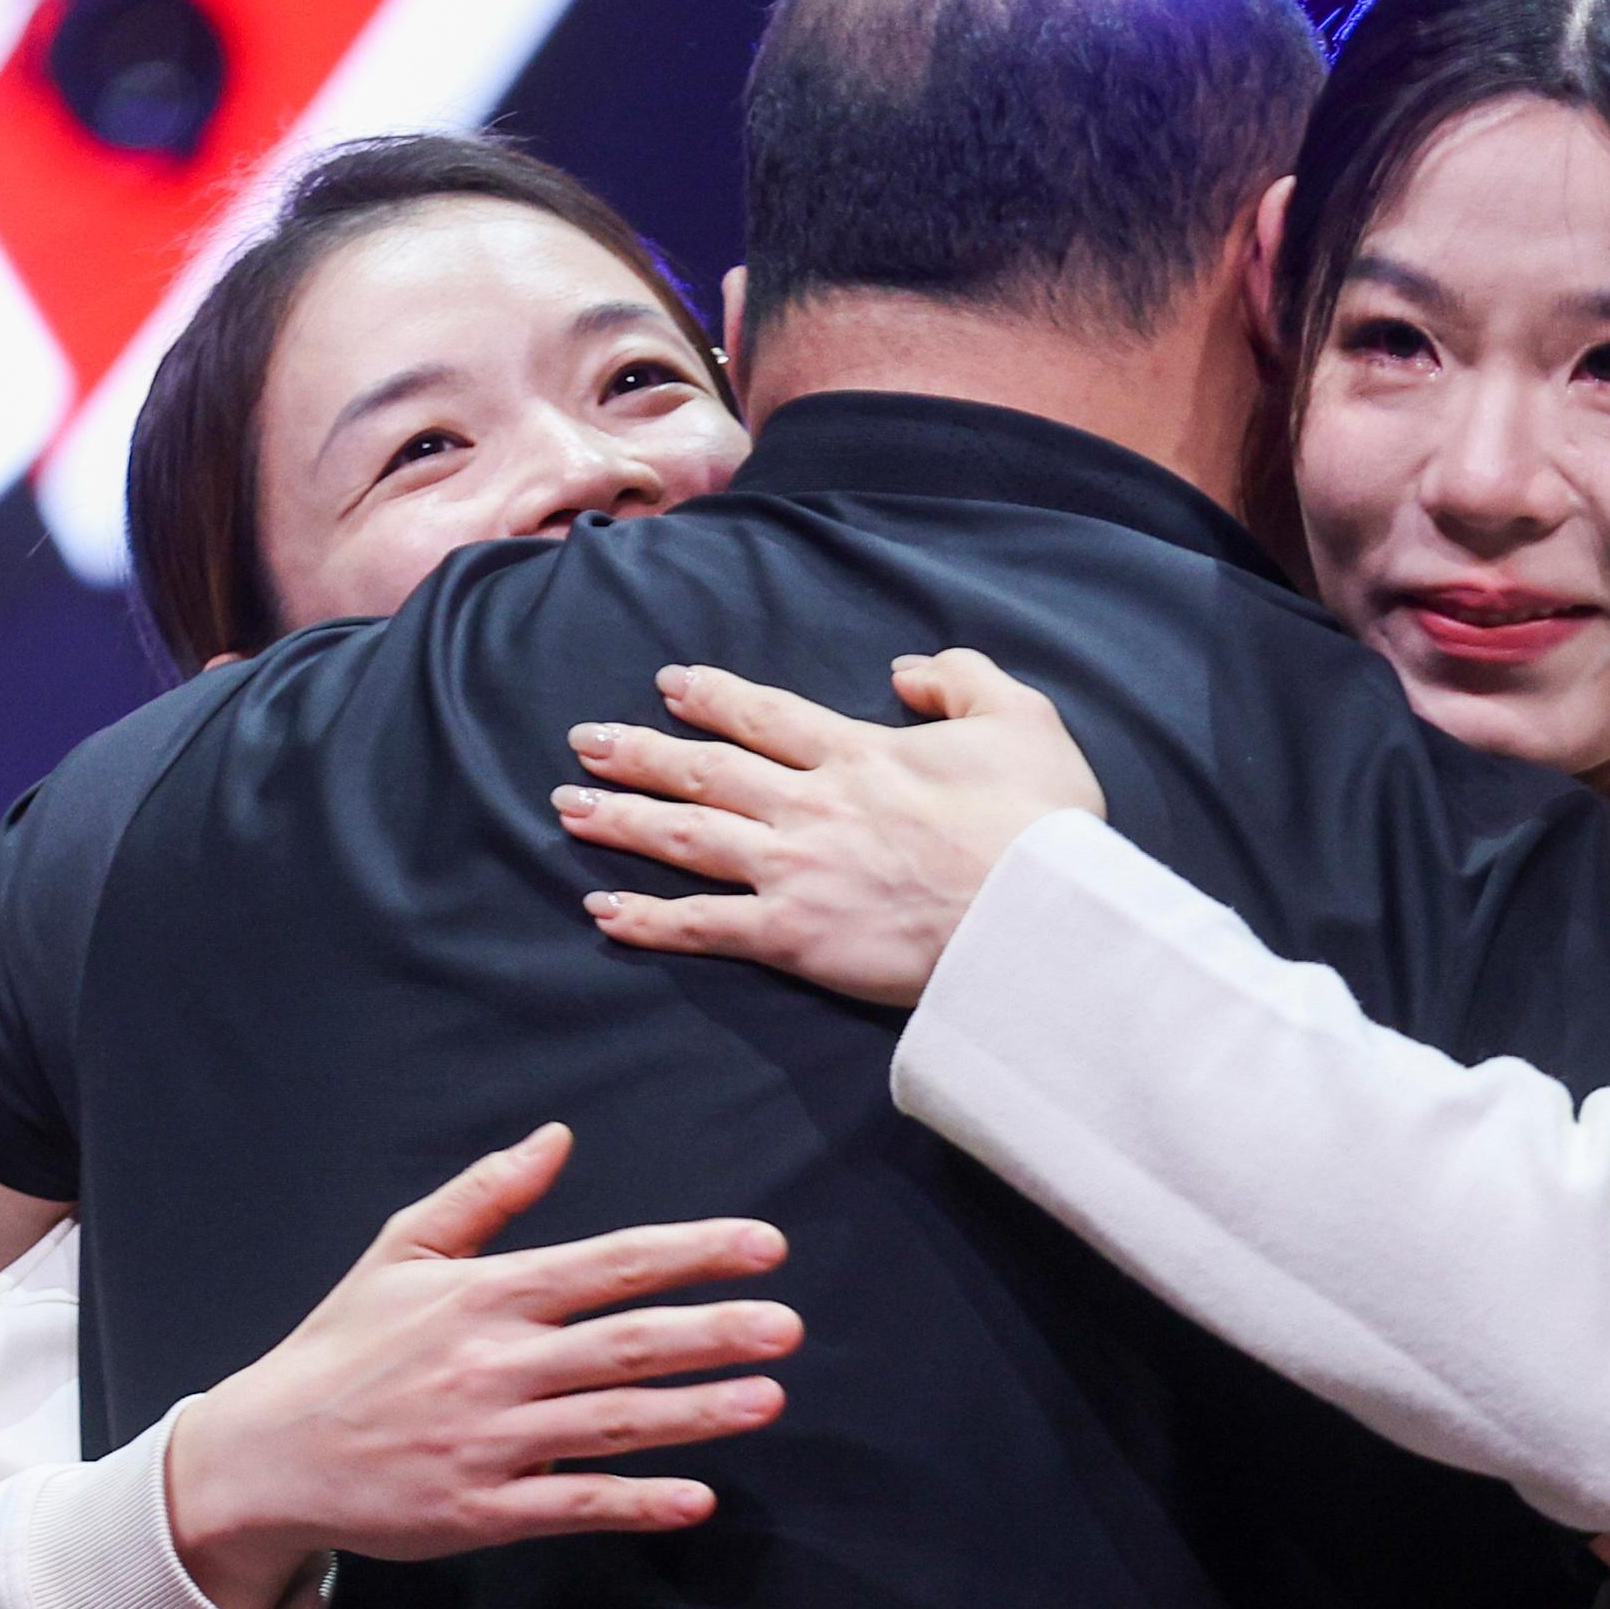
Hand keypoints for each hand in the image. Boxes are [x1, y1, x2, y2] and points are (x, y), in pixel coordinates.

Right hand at [163, 1124, 797, 1608]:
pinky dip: (634, 1502)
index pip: (608, 1264)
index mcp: (486, 1294)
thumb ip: (486, 1193)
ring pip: (611, 1422)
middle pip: (625, 1342)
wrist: (262, 1456)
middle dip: (714, 1333)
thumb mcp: (403, 1252)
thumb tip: (558, 1136)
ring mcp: (489, 1441)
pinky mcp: (478, 1511)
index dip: (691, 1252)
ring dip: (695, 1412)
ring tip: (769, 1398)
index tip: (766, 1245)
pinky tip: (696, 1499)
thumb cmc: (343, 1346)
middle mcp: (495, 1364)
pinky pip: (570, 1505)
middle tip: (788, 1326)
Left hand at [554, 650, 1105, 1006]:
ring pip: (687, 838)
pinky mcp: (794, 936)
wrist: (1037, 912)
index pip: (766, 715)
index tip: (670, 685)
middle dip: (639, 754)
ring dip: (623, 821)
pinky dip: (647, 919)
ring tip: (568, 808)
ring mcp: (795, 870)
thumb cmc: (1040, 821)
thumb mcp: (1023, 717)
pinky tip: (602, 911)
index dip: (713, 697)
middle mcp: (812, 804)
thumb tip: (905, 672)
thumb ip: (961, 677)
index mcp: (861, 751)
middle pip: (706, 771)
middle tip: (585, 742)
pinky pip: (702, 925)